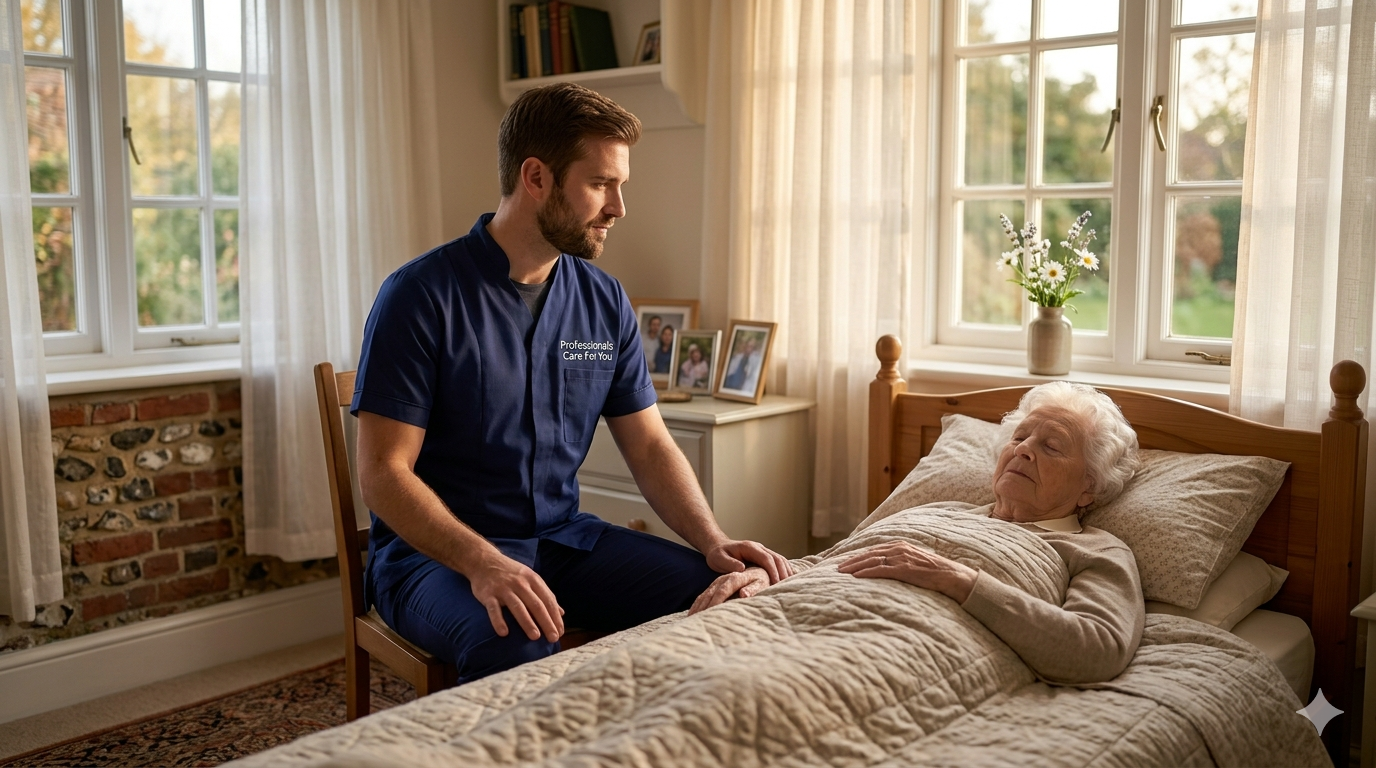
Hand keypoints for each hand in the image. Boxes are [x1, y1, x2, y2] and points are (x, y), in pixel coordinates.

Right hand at [467, 553, 564, 641]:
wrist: (484, 560)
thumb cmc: (511, 573)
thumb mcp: (531, 578)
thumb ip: (545, 595)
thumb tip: (561, 613)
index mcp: (533, 580)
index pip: (548, 600)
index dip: (555, 617)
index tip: (560, 632)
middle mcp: (520, 583)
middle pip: (536, 605)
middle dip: (546, 622)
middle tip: (553, 638)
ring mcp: (503, 589)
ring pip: (517, 607)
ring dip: (527, 622)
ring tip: (535, 637)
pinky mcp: (488, 594)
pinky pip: (494, 609)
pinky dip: (498, 621)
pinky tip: (504, 633)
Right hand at [689, 568, 770, 613]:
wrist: (759, 569)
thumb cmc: (764, 579)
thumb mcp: (762, 583)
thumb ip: (754, 588)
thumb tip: (743, 594)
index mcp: (735, 578)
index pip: (723, 591)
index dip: (716, 601)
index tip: (710, 613)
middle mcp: (724, 579)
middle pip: (710, 593)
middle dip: (702, 606)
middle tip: (694, 620)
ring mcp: (718, 582)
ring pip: (705, 594)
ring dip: (697, 607)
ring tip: (690, 620)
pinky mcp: (716, 586)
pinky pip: (704, 596)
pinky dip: (698, 605)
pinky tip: (692, 614)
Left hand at [705, 539, 793, 583]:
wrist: (717, 547)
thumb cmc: (717, 554)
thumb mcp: (718, 559)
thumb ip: (729, 563)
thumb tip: (742, 568)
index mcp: (749, 547)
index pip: (766, 557)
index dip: (772, 570)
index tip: (776, 582)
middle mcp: (758, 548)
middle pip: (776, 558)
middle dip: (783, 571)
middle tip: (787, 586)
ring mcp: (762, 551)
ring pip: (779, 559)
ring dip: (786, 571)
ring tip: (790, 585)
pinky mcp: (763, 557)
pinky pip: (777, 562)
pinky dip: (784, 570)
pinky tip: (788, 580)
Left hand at [837, 542, 978, 602]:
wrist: (953, 577)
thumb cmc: (935, 573)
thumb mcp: (915, 563)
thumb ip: (901, 563)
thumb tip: (888, 569)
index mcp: (901, 546)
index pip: (874, 550)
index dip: (858, 556)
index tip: (845, 562)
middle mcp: (899, 549)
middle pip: (869, 553)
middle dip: (851, 560)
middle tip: (837, 568)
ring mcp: (901, 558)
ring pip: (871, 560)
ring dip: (854, 566)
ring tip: (842, 573)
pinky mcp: (904, 569)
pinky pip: (880, 569)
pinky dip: (866, 572)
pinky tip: (856, 577)